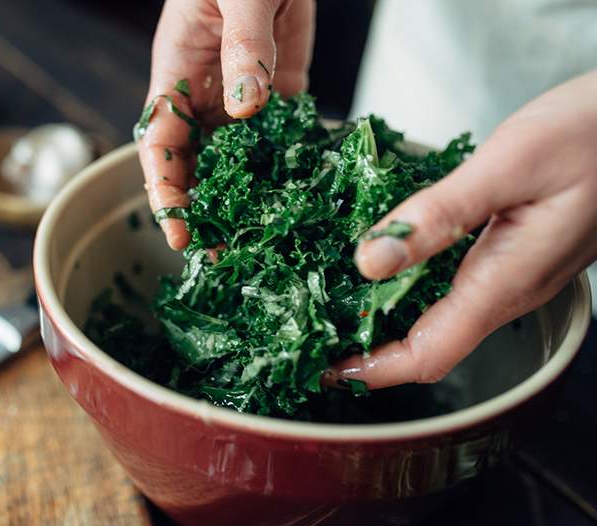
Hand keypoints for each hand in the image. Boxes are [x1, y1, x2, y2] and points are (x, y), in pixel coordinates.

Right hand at [138, 0, 314, 248]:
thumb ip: (243, 48)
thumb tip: (246, 106)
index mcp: (177, 75)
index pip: (159, 145)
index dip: (164, 191)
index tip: (178, 230)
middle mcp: (206, 98)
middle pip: (194, 167)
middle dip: (202, 212)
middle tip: (220, 255)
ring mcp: (244, 100)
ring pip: (236, 163)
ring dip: (243, 202)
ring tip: (259, 242)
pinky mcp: (281, 94)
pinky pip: (279, 140)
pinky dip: (285, 171)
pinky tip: (299, 200)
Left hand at [325, 71, 596, 389]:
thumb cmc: (591, 134)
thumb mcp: (507, 166)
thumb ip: (439, 216)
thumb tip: (370, 261)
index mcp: (504, 280)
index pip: (431, 353)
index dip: (376, 368)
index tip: (328, 368)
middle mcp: (508, 289)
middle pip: (430, 343)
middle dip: (371, 348)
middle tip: (318, 333)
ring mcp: (514, 274)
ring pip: (441, 318)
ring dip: (386, 319)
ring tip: (335, 304)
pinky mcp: (513, 253)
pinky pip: (454, 287)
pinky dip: (410, 286)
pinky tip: (386, 262)